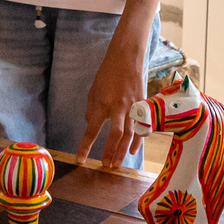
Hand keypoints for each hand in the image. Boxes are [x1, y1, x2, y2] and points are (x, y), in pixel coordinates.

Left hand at [78, 30, 150, 164]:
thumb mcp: (93, 90)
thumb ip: (91, 110)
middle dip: (110, 152)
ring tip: (117, 164)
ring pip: (130, 134)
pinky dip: (138, 140)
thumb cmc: (107, 74)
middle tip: (106, 166)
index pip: (92, 130)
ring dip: (123, 151)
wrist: (127, 57)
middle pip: (115, 135)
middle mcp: (117, 107)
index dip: (85, 146)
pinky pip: (141, 126)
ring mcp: (132, 106)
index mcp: (102, 103)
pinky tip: (133, 150)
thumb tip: (91, 126)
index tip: (80, 159)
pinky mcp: (143, 105)